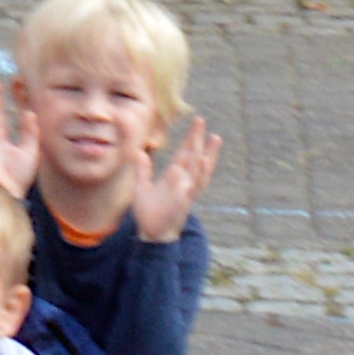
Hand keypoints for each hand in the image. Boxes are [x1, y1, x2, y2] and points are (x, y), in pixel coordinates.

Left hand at [134, 113, 224, 242]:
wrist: (152, 234)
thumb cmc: (149, 213)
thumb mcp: (142, 187)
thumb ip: (143, 170)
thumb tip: (138, 152)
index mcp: (175, 175)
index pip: (185, 152)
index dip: (191, 138)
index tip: (197, 122)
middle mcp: (184, 180)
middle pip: (194, 155)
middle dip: (198, 139)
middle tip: (201, 120)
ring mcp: (187, 189)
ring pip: (201, 169)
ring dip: (208, 154)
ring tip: (215, 138)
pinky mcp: (186, 199)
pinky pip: (196, 185)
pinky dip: (201, 173)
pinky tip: (204, 160)